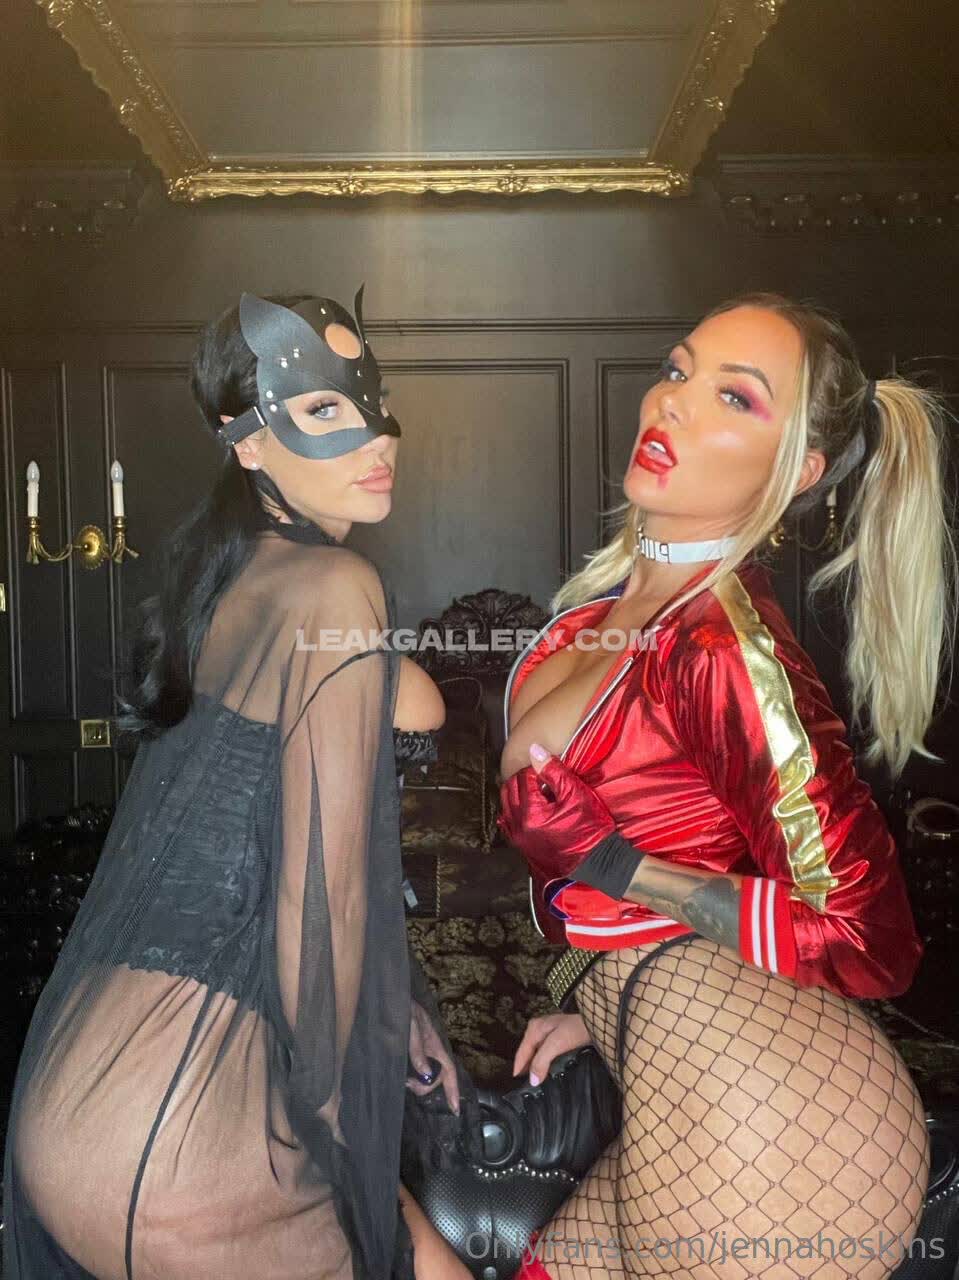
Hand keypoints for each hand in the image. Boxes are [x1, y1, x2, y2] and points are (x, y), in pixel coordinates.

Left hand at [407, 999, 459, 1113]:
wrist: (389, 995)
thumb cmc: (402, 1007)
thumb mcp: (410, 1025)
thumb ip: (417, 1049)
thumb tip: (426, 1074)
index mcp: (434, 1044)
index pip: (448, 1069)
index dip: (453, 1089)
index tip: (455, 1109)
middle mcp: (429, 1049)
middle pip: (437, 1075)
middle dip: (427, 1086)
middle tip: (410, 1086)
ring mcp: (418, 1050)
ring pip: (424, 1074)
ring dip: (418, 1083)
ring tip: (406, 1082)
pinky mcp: (406, 1049)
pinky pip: (413, 1068)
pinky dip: (410, 1077)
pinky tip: (402, 1078)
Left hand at [497, 744, 615, 881]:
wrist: (599, 862)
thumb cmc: (591, 829)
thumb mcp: (576, 794)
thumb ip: (553, 771)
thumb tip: (535, 750)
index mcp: (532, 813)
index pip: (523, 778)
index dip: (537, 769)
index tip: (549, 771)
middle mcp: (520, 827)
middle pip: (510, 790)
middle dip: (524, 779)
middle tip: (542, 779)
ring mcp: (519, 839)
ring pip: (506, 806)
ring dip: (518, 794)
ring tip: (537, 792)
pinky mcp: (523, 847)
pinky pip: (508, 824)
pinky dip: (514, 812)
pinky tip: (529, 809)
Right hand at [513, 1012, 591, 1085]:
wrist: (597, 1023)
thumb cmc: (576, 1030)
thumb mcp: (556, 1044)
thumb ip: (542, 1061)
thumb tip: (532, 1081)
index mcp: (534, 1029)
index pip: (521, 1053)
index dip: (518, 1069)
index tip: (515, 1086)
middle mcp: (538, 1030)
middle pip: (527, 1053)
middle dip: (526, 1069)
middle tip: (524, 1088)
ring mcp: (547, 1034)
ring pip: (536, 1054)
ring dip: (535, 1067)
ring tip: (535, 1084)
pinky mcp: (557, 1039)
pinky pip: (545, 1054)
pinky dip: (543, 1064)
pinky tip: (547, 1073)